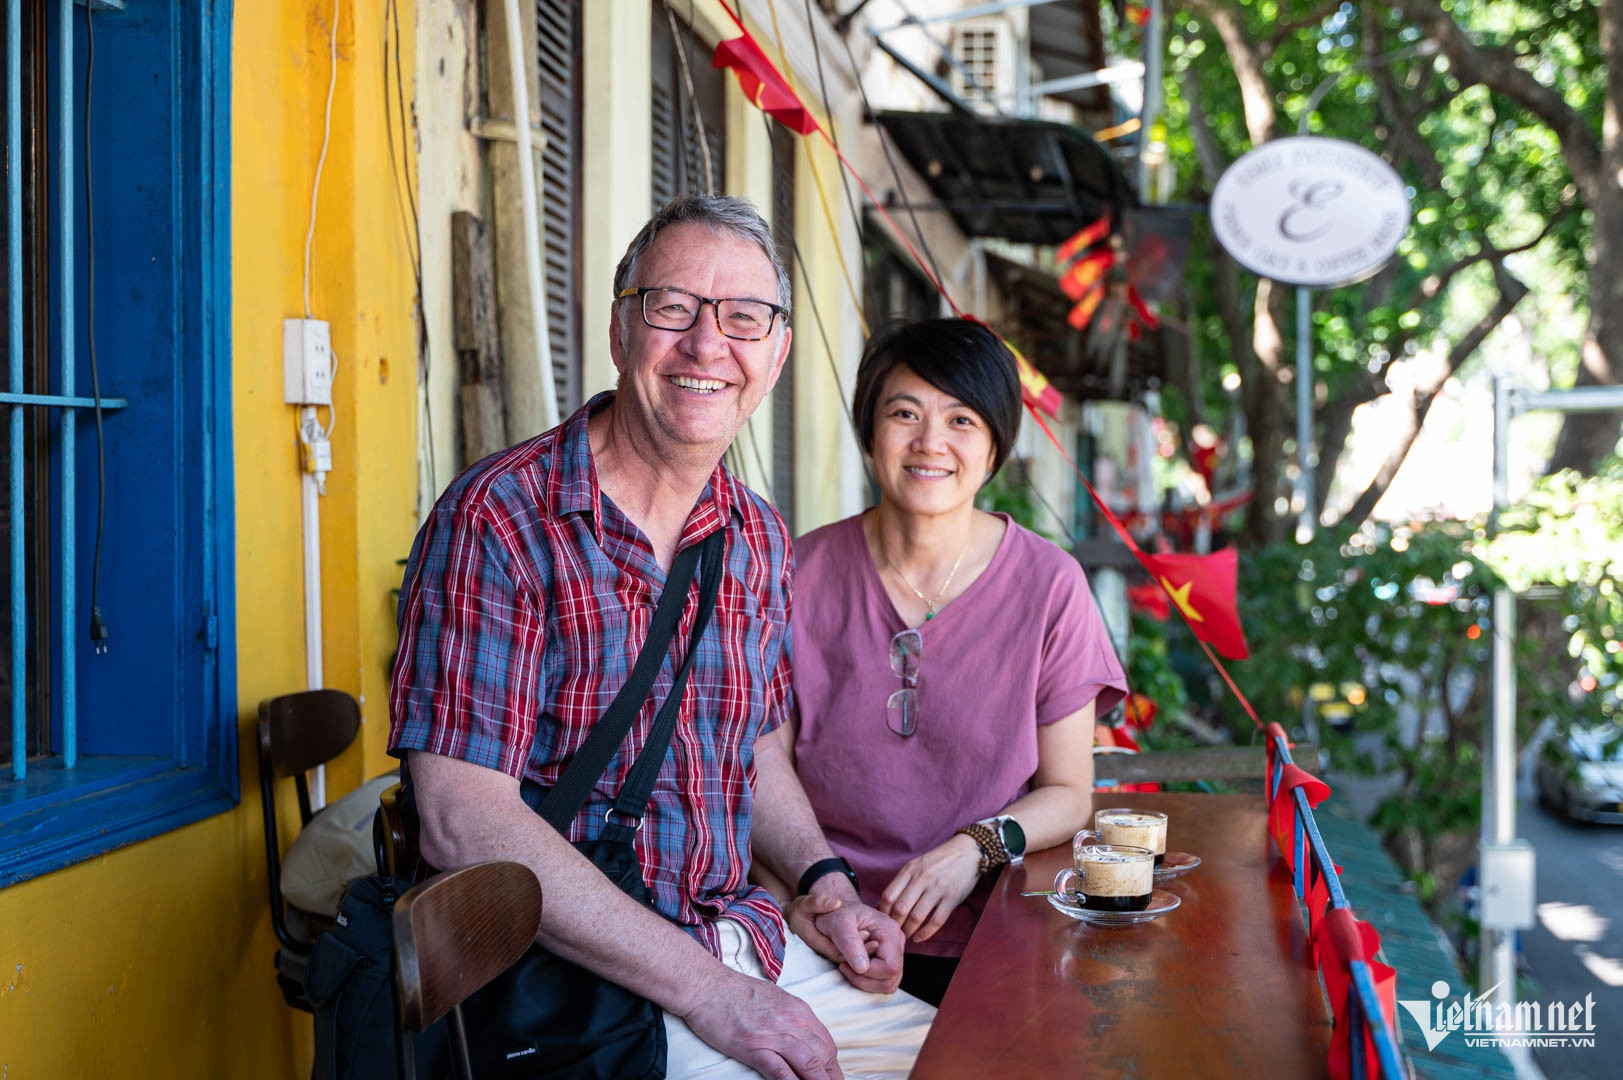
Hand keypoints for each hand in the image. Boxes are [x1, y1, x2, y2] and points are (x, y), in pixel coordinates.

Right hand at [681, 966, 843, 1079]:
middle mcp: (792, 1021)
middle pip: (823, 1057)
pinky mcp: (754, 1046)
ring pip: (809, 1065)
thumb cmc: (735, 992)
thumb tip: (802, 1039)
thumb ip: (791, 1018)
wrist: (706, 985)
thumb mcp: (774, 998)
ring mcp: (774, 1034)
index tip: (834, 1079)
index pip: (827, 1044)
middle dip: (831, 1079)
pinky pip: (781, 1071)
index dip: (833, 1067)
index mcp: (799, 1009)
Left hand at [806, 899, 905, 993]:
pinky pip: (884, 981)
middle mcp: (898, 941)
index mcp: (890, 931)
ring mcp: (895, 951)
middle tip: (844, 965)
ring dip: (865, 982)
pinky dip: (868, 982)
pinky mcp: (889, 959)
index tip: (846, 963)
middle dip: (865, 980)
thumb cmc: (837, 914)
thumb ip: (850, 943)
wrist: (839, 909)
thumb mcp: (838, 924)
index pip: (890, 966)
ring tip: (847, 966)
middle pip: (891, 978)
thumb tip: (862, 967)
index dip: (869, 972)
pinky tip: (853, 968)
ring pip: (889, 983)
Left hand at [877, 834, 982, 942]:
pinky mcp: (952, 898)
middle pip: (900, 908)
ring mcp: (938, 888)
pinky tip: (919, 938)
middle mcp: (922, 878)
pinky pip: (936, 921)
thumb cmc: (939, 860)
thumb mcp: (917, 864)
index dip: (882, 912)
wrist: (968, 851)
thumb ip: (902, 882)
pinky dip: (926, 933)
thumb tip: (883, 904)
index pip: (888, 895)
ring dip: (908, 931)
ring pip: (917, 917)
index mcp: (910, 870)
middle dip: (894, 924)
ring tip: (905, 936)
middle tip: (893, 932)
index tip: (883, 920)